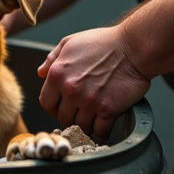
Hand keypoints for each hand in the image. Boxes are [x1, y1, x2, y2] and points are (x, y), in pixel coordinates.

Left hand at [37, 26, 150, 140]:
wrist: (133, 47)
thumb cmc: (103, 42)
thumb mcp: (70, 43)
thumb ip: (52, 58)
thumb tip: (41, 72)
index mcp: (58, 74)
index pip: (46, 102)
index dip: (53, 106)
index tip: (61, 106)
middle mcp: (71, 90)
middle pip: (62, 117)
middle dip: (70, 115)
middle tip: (79, 111)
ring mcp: (89, 101)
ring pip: (80, 125)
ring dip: (85, 123)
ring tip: (92, 117)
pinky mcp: (108, 109)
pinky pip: (99, 130)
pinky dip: (101, 131)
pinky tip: (103, 124)